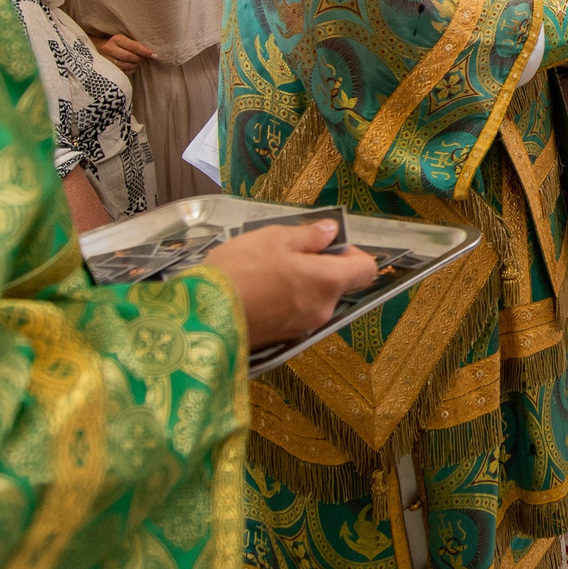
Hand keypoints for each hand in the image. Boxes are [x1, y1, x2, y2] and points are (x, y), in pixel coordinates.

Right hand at [96, 33, 155, 68]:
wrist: (100, 50)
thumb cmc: (119, 45)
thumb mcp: (127, 41)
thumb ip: (138, 46)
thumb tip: (153, 55)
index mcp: (116, 39)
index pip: (133, 46)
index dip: (145, 52)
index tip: (154, 56)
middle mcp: (109, 48)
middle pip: (129, 57)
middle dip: (138, 59)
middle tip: (142, 59)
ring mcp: (106, 59)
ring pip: (125, 65)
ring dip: (134, 65)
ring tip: (136, 63)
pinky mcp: (106, 68)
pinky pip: (122, 72)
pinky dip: (130, 70)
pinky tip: (131, 66)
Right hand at [204, 218, 379, 346]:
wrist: (202, 316)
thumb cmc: (239, 272)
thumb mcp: (274, 238)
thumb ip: (309, 235)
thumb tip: (330, 231)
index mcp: (327, 282)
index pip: (365, 269)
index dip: (353, 252)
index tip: (331, 243)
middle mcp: (322, 309)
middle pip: (337, 284)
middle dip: (320, 265)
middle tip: (288, 250)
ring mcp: (302, 327)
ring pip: (313, 298)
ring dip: (299, 282)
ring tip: (266, 268)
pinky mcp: (281, 338)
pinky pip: (294, 312)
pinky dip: (284, 299)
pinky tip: (258, 287)